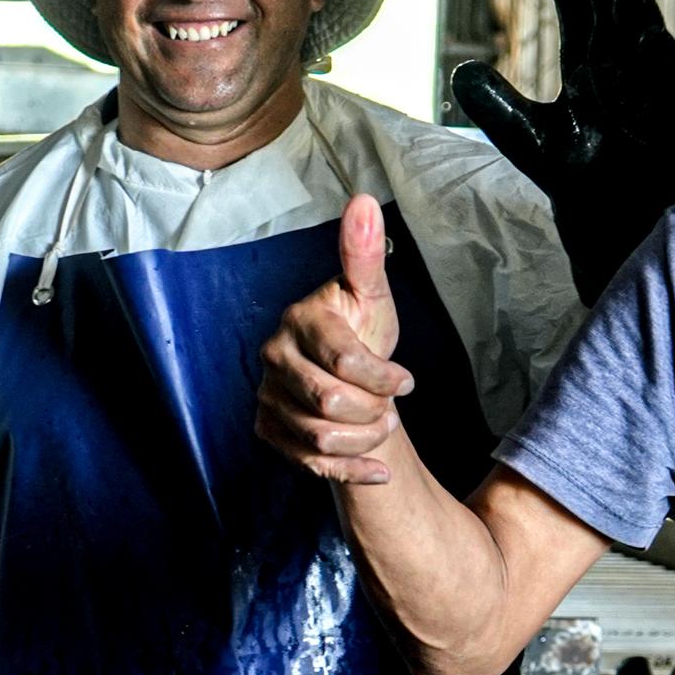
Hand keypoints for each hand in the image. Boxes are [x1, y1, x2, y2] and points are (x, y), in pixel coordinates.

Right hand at [252, 192, 418, 485]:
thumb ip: (364, 254)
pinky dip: (352, 472)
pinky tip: (379, 469)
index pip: (344, 362)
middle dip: (373, 410)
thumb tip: (363, 201)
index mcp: (300, 320)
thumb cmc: (361, 329)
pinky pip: (309, 465)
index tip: (407, 382)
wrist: (346, 376)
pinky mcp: (268, 430)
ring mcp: (267, 396)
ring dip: (365, 440)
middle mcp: (274, 358)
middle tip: (389, 404)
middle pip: (330, 404)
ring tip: (382, 426)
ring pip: (320, 439)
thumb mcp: (370, 294)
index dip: (383, 378)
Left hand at [451, 0, 674, 302]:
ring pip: (644, 47)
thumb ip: (496, 104)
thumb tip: (461, 72)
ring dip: (636, 17)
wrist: (607, 224)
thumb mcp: (524, 137)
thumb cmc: (573, 179)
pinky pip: (668, 86)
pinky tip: (648, 36)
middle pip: (615, 23)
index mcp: (589, 72)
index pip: (580, 22)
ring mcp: (650, 98)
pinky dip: (660, 62)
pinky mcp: (672, 123)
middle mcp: (622, 77)